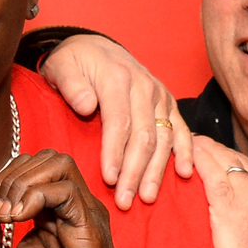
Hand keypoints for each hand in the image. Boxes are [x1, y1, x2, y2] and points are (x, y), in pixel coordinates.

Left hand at [0, 151, 135, 247]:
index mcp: (49, 216)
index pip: (27, 171)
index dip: (1, 182)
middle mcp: (69, 211)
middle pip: (43, 159)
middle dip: (9, 177)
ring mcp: (82, 217)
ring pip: (57, 164)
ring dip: (21, 182)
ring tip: (7, 215)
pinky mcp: (91, 231)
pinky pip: (66, 192)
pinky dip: (35, 196)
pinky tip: (17, 220)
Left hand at [39, 33, 193, 208]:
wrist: (96, 47)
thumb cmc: (75, 61)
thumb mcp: (62, 65)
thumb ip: (71, 85)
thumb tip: (86, 106)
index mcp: (117, 79)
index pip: (120, 123)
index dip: (115, 154)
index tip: (109, 179)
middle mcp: (144, 86)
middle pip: (144, 135)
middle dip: (135, 172)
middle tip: (125, 200)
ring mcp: (159, 95)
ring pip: (163, 137)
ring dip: (156, 170)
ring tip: (147, 197)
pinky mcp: (168, 102)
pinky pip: (180, 128)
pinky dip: (186, 151)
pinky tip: (184, 173)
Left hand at [191, 136, 247, 247]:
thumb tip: (243, 212)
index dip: (233, 162)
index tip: (217, 158)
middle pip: (241, 160)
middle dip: (217, 151)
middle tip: (195, 143)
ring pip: (225, 161)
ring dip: (204, 151)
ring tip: (185, 144)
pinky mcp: (233, 206)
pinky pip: (211, 173)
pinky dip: (197, 160)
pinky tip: (183, 155)